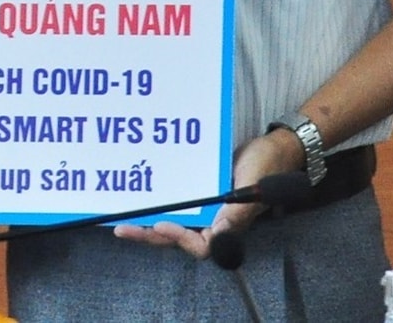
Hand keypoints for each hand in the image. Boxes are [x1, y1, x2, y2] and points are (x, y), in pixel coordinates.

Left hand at [111, 131, 300, 257]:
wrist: (272, 147)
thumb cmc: (267, 167)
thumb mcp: (255, 188)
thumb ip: (238, 212)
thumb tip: (219, 232)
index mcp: (226, 226)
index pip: (200, 246)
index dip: (179, 239)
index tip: (162, 224)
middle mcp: (211, 221)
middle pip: (176, 237)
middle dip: (149, 234)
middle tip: (123, 228)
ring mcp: (203, 207)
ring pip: (171, 220)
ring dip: (146, 220)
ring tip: (120, 216)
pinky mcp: (196, 192)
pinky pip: (174, 200)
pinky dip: (156, 200)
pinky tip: (137, 194)